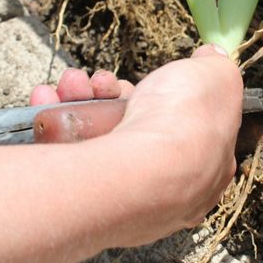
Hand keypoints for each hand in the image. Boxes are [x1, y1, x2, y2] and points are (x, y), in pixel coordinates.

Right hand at [33, 45, 243, 246]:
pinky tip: (46, 102)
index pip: (183, 129)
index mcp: (205, 166)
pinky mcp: (86, 203)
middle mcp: (166, 188)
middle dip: (108, 94)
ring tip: (70, 85)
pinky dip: (52, 122)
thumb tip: (213, 59)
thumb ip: (216, 69)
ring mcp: (124, 198)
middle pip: (134, 129)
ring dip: (77, 101)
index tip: (151, 78)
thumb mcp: (216, 79)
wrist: (139, 173)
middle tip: (96, 81)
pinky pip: (66, 155)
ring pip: (96, 139)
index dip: (163, 97)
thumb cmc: (185, 125)